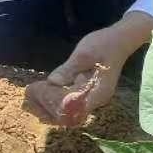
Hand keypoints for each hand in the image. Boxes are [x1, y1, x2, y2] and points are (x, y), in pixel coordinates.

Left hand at [30, 11, 152, 126]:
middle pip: (72, 113)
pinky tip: (45, 95)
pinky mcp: (89, 91)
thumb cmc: (104, 44)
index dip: (56, 109)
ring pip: (72, 109)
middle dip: (51, 110)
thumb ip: (68, 69)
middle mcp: (97, 99)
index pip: (75, 109)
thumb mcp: (84, 54)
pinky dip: (59, 100)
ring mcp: (94, 96)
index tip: (40, 102)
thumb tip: (52, 82)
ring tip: (34, 102)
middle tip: (31, 104)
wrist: (120, 39)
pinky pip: (73, 101)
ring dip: (53, 106)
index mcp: (98, 93)